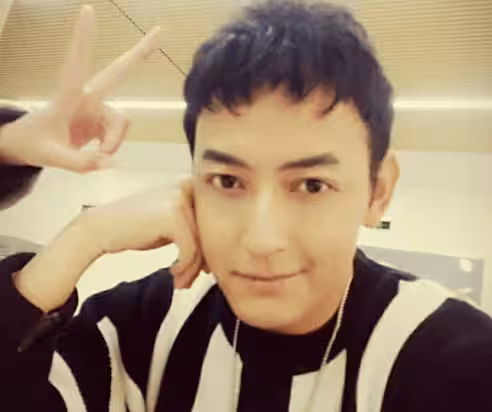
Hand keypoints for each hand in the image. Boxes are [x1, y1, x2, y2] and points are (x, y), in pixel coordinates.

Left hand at [0, 5, 160, 171]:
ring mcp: (98, 109)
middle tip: (161, 31)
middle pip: (118, 72)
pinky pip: (118, 135)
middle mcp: (88, 98)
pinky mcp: (103, 121)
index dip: (83, 40)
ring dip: (114, 142)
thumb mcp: (52, 157)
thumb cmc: (35, 143)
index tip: (88, 11)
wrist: (32, 146)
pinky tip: (98, 153)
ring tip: (97, 157)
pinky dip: (111, 147)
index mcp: (68, 97)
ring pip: (121, 122)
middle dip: (140, 53)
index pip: (75, 64)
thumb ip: (80, 163)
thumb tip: (109, 162)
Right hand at [15, 177, 208, 311]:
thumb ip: (194, 231)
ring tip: (181, 283)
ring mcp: (180, 199)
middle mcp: (187, 187)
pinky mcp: (173, 214)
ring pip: (200, 244)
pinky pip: (189, 249)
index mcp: (190, 185)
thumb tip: (219, 252)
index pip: (212, 222)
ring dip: (192, 270)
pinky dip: (184, 267)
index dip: (208, 249)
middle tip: (189, 280)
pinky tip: (173, 274)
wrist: (101, 228)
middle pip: (208, 233)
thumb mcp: (171, 226)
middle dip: (201, 262)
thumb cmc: (136, 228)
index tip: (201, 270)